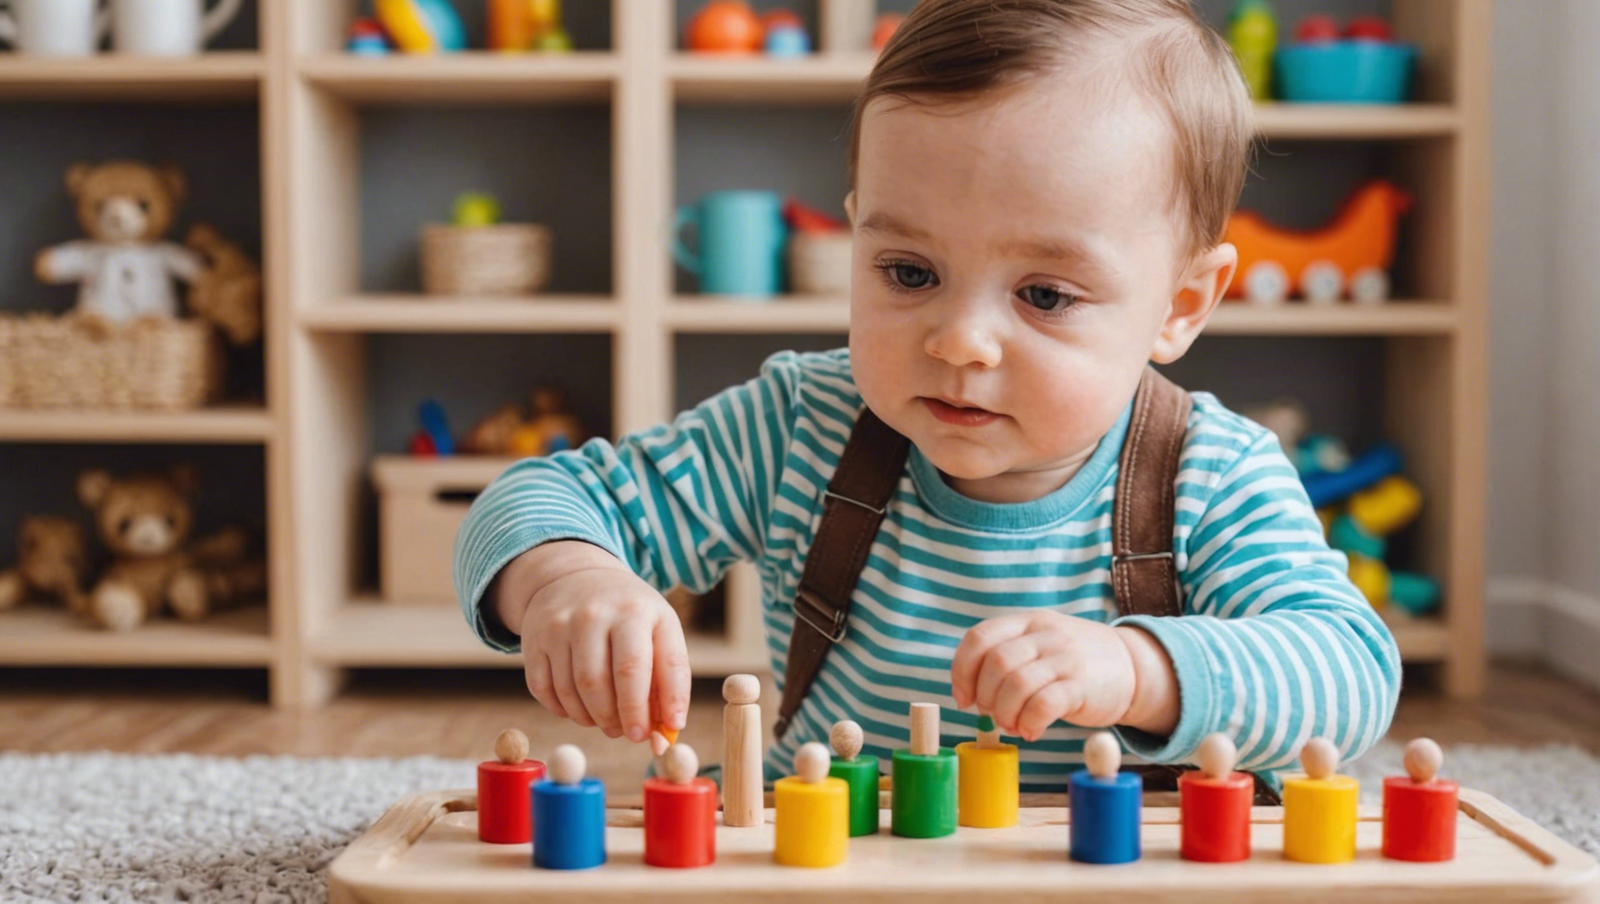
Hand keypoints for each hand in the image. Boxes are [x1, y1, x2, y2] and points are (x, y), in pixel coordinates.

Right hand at [502, 544, 690, 742]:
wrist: (577, 576)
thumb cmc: (630, 616)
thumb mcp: (660, 632)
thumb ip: (669, 681)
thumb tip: (665, 736)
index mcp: (634, 612)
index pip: (636, 669)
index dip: (643, 709)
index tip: (650, 736)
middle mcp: (594, 614)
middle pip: (600, 683)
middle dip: (617, 720)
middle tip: (628, 734)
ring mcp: (559, 625)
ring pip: (572, 691)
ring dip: (592, 719)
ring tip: (607, 721)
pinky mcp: (533, 639)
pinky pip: (544, 690)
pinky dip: (564, 710)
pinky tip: (580, 708)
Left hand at [950, 612, 1174, 740]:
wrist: (1133, 668)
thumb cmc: (1074, 663)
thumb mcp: (1040, 644)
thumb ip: (1007, 656)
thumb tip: (969, 694)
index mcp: (1027, 622)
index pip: (979, 638)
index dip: (962, 671)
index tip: (964, 699)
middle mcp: (1045, 634)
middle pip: (995, 663)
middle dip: (986, 696)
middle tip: (994, 715)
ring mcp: (1065, 658)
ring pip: (1016, 684)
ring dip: (1005, 713)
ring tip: (1013, 725)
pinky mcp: (1081, 686)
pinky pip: (1043, 705)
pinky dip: (1029, 723)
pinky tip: (1032, 731)